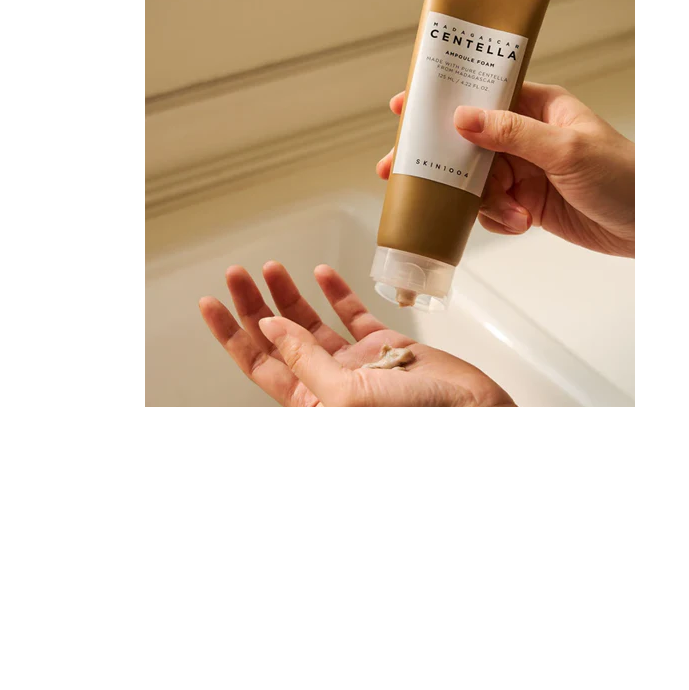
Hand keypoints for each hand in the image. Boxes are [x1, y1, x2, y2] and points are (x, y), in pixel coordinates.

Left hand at [198, 262, 513, 405]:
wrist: (476, 416)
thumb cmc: (418, 422)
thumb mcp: (345, 395)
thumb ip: (305, 360)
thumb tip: (270, 329)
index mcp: (313, 404)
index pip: (259, 364)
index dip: (232, 334)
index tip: (212, 303)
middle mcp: (330, 385)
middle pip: (280, 340)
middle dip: (256, 304)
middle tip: (238, 273)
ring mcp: (359, 366)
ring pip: (312, 324)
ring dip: (290, 295)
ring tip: (272, 268)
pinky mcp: (388, 348)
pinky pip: (354, 317)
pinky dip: (337, 293)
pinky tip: (323, 274)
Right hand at [376, 81, 634, 256]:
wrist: (652, 227)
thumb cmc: (623, 176)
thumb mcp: (566, 149)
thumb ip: (511, 133)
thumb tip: (462, 117)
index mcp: (538, 105)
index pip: (481, 94)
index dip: (442, 99)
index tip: (405, 106)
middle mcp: (526, 134)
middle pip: (467, 141)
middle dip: (441, 159)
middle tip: (400, 171)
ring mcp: (526, 169)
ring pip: (476, 180)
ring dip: (483, 201)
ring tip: (512, 213)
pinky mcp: (528, 202)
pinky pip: (492, 208)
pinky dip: (500, 219)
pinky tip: (522, 224)